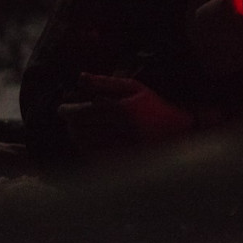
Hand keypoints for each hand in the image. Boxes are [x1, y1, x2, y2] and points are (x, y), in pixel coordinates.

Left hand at [57, 73, 193, 154]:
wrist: (181, 132)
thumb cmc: (155, 107)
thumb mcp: (134, 88)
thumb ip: (106, 83)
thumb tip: (79, 77)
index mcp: (125, 110)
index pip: (86, 112)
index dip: (69, 111)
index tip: (61, 109)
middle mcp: (124, 132)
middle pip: (84, 130)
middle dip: (72, 125)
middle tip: (68, 120)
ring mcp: (125, 151)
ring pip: (87, 146)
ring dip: (77, 138)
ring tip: (76, 130)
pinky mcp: (125, 165)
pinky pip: (97, 160)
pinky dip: (88, 151)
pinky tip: (88, 144)